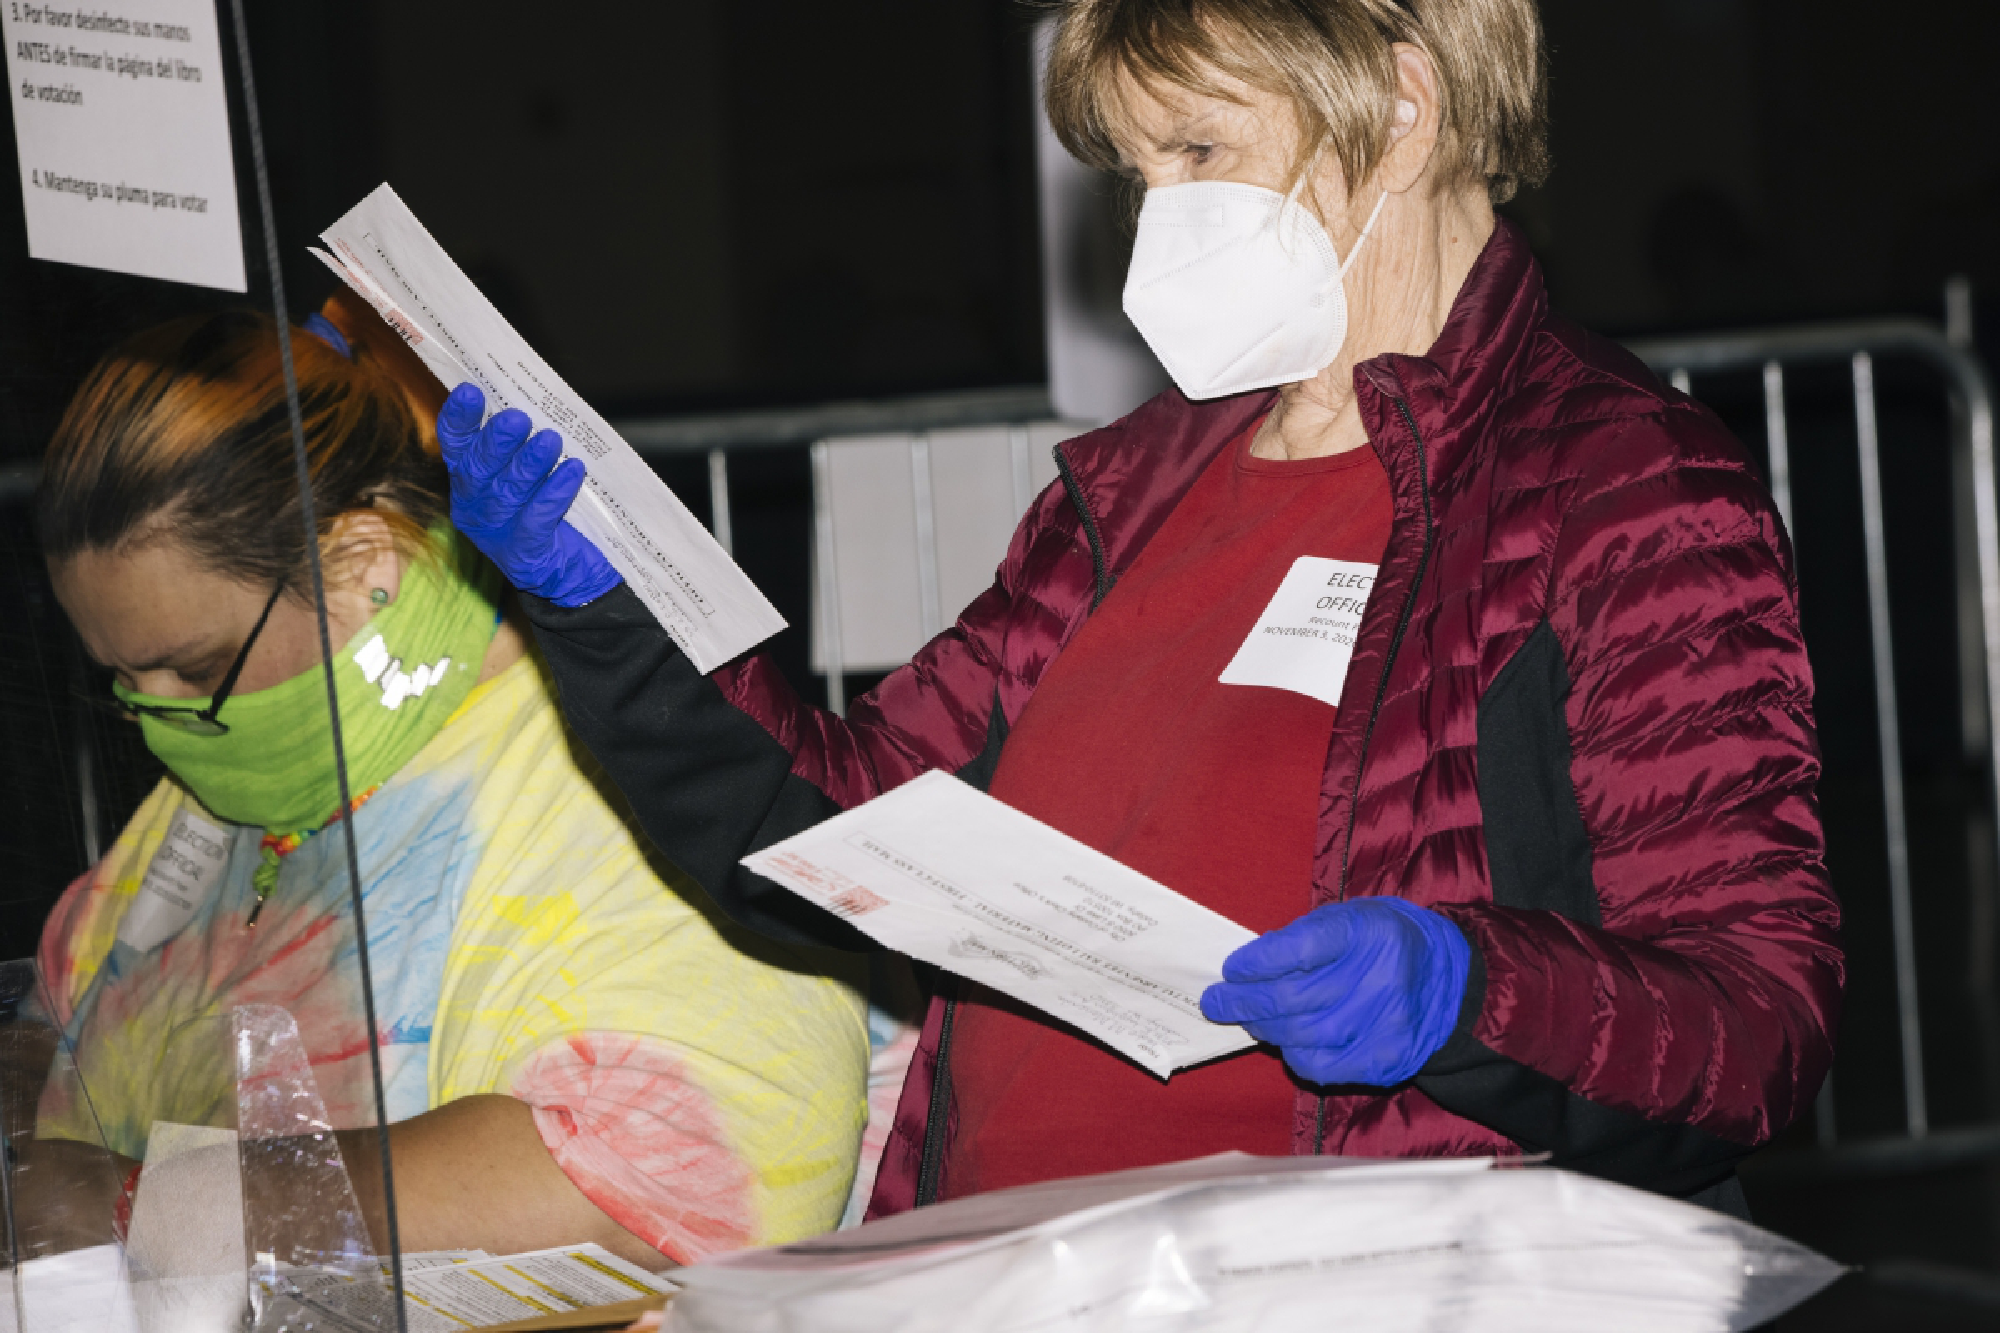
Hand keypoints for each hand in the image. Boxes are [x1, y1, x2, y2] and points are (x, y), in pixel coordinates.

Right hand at [436, 383, 621, 605]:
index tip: (471, 392)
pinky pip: (538, 517)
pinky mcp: (524, 552)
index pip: (455, 446)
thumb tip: (532, 401)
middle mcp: (474, 506)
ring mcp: (496, 533)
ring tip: (551, 440)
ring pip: (508, 492)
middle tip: (518, 419)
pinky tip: (574, 471)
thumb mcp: (527, 476)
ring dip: (530, 464)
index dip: (459, 419)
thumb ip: (520, 446)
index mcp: (469, 482)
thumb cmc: (547, 513)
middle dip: (497, 442)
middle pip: (478, 470)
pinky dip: (556, 492)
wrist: (568, 574)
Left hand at [1200, 897, 1470, 1087]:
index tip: (1232, 969)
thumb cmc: (1379, 944)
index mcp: (1366, 932)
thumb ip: (1301, 940)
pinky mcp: (1385, 1058)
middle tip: (1216, 1002)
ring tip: (1248, 1020)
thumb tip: (1247, 968)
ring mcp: (1384, 1022)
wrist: (1446, 979)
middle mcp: (1378, 977)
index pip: (1299, 949)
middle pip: (1293, 997)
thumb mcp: (1348, 919)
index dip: (1257, 962)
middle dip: (1244, 1001)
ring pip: (1302, 1034)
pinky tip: (1286, 1042)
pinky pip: (1322, 1065)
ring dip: (1264, 1029)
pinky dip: (1294, 1055)